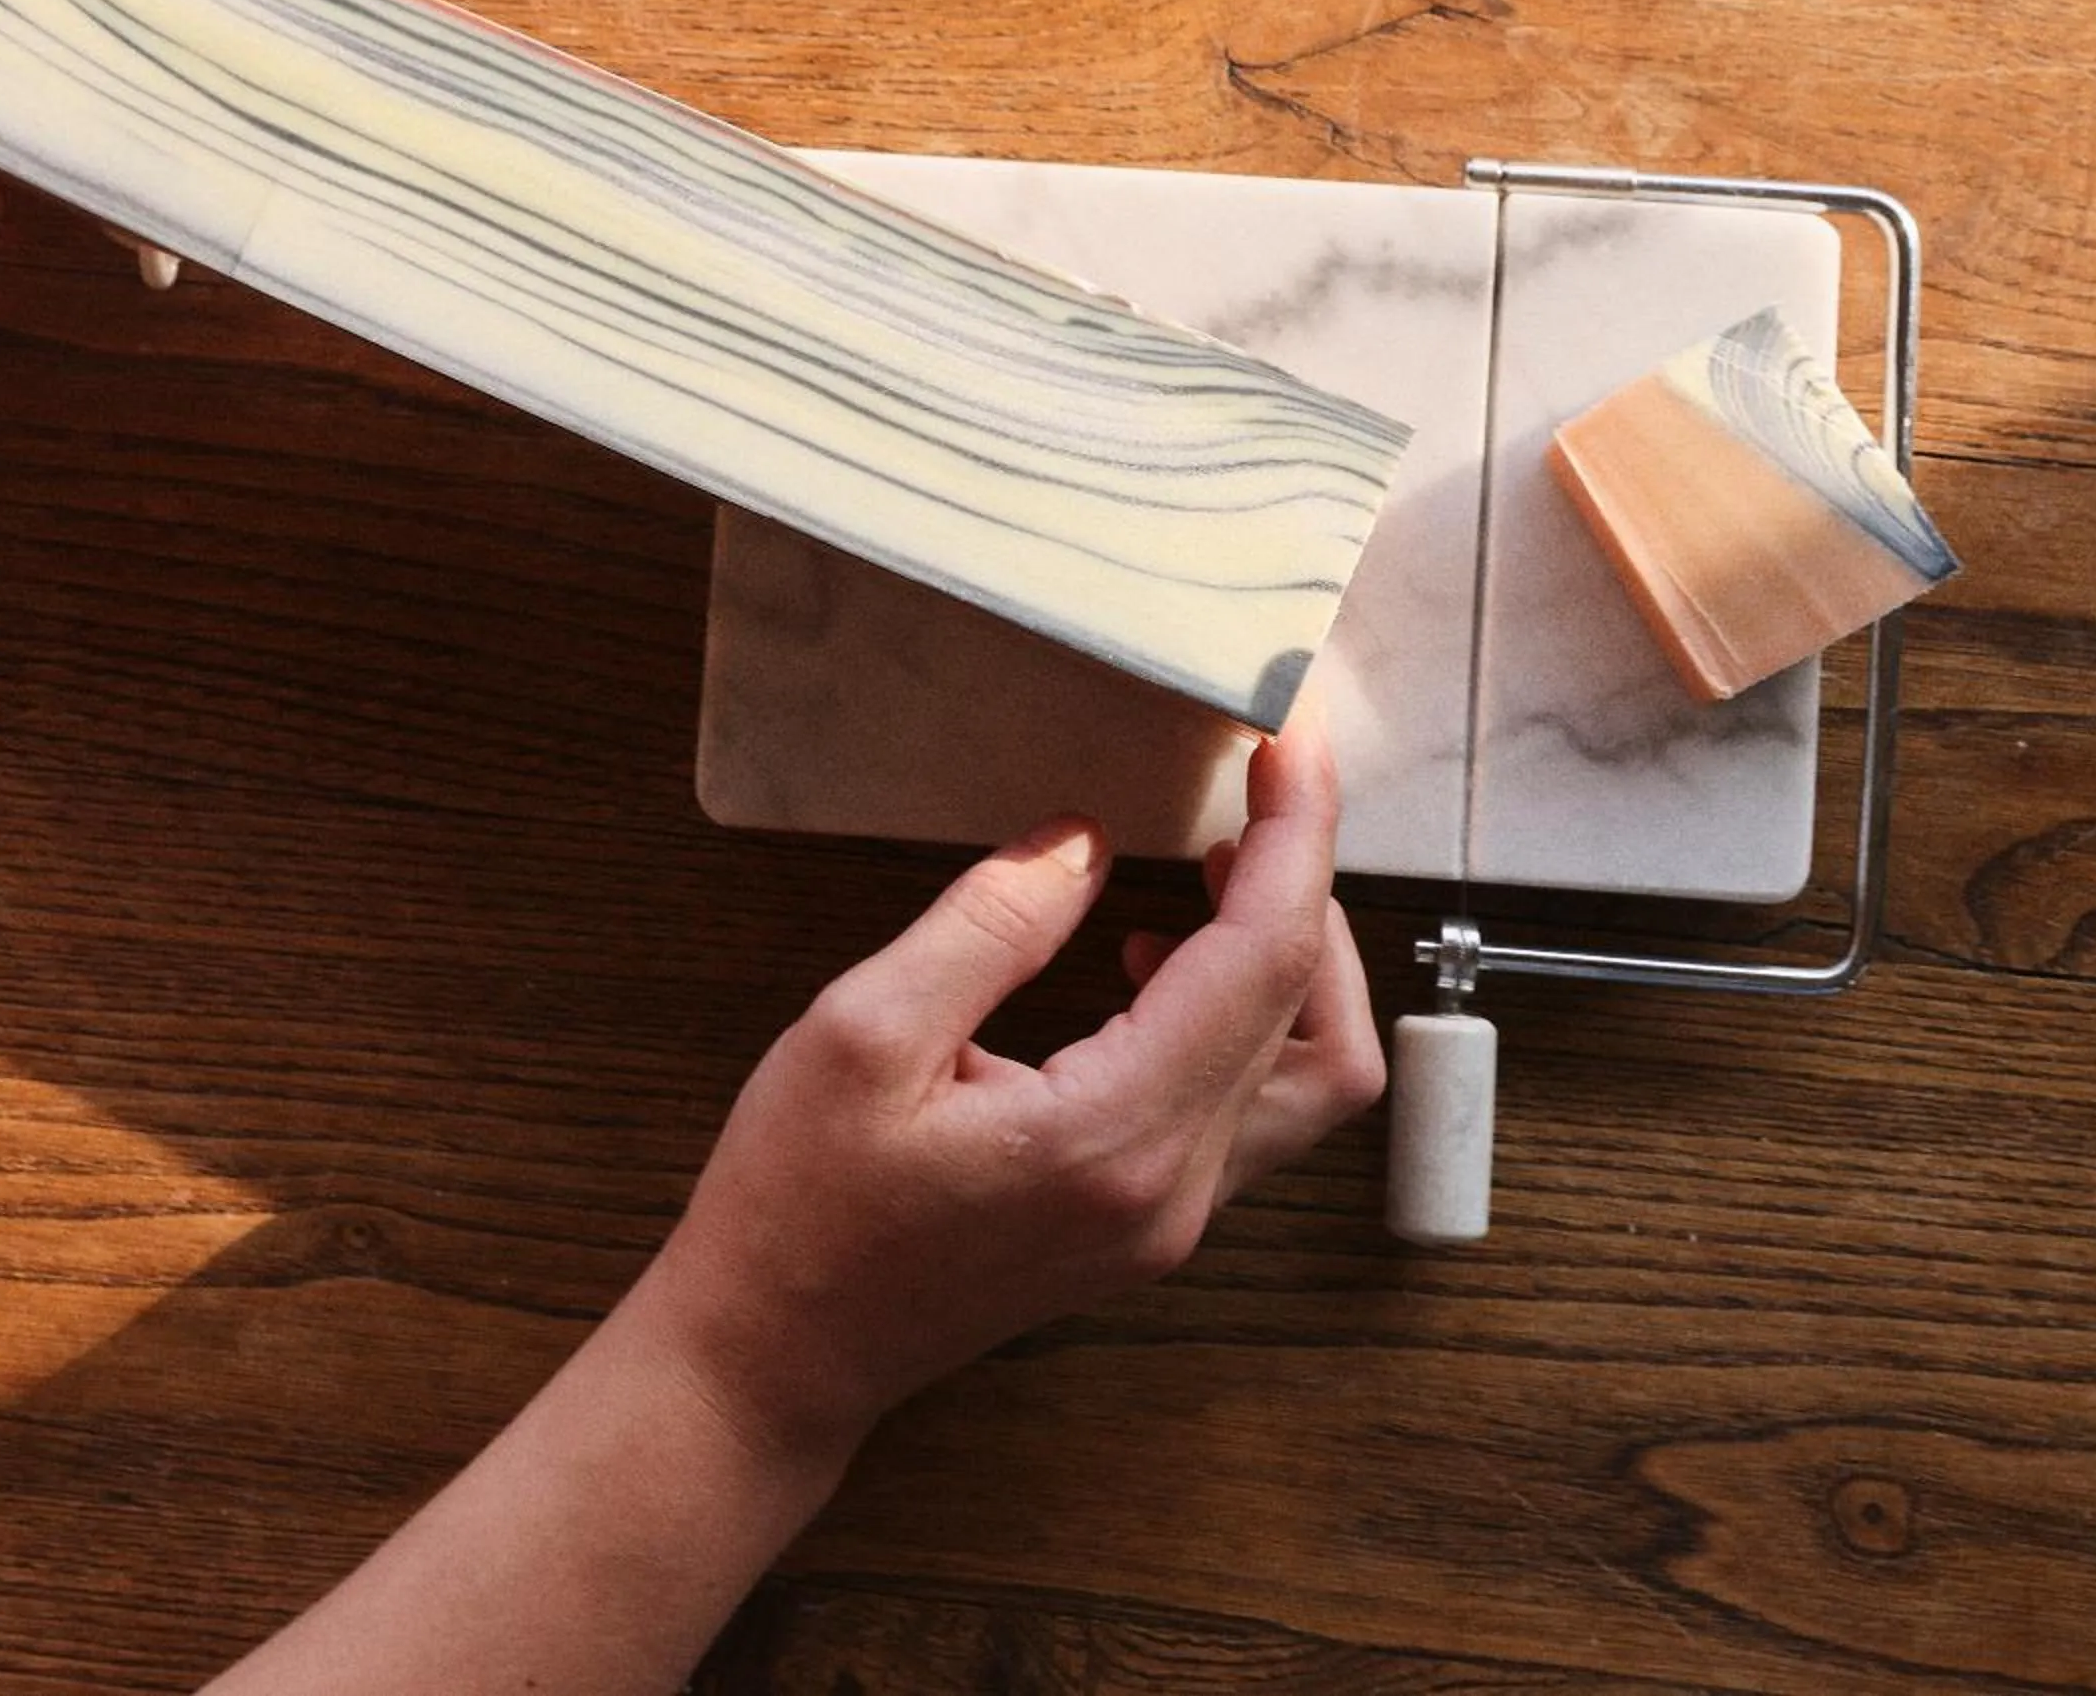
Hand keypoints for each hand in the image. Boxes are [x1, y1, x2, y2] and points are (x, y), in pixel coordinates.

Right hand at [628, 708, 1383, 1459]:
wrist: (774, 1357)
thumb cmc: (796, 1206)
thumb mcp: (863, 1032)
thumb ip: (991, 924)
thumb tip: (1087, 840)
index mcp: (1113, 1138)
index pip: (1265, 963)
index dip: (1294, 836)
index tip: (1289, 739)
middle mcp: (1173, 1190)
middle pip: (1321, 1022)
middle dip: (1307, 888)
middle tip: (1253, 795)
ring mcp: (1171, 1218)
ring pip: (1313, 1077)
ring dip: (1291, 961)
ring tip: (1214, 869)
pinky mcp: (1149, 1224)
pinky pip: (1252, 1107)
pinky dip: (1245, 1016)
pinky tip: (1151, 959)